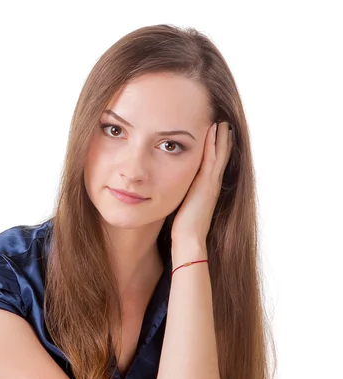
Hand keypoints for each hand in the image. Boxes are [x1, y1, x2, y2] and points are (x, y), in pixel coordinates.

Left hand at [171, 121, 233, 244]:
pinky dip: (213, 143)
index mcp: (208, 189)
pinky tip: (213, 129)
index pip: (215, 164)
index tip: (218, 135)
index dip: (217, 149)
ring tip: (222, 121)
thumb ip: (183, 196)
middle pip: (221, 156)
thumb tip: (171, 189)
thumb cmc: (184, 228)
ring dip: (221, 137)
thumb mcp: (184, 206)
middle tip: (225, 122)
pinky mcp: (206, 183)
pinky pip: (212, 158)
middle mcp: (213, 184)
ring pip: (220, 154)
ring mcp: (211, 183)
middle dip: (223, 140)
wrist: (189, 238)